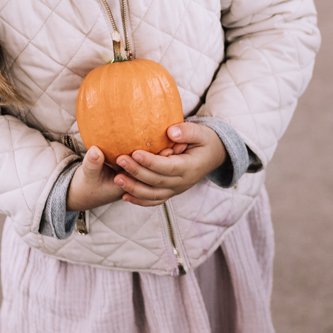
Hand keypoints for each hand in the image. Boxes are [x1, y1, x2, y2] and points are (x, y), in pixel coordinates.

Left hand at [67, 123, 225, 210]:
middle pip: (157, 181)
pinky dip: (139, 200)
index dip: (151, 162)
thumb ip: (187, 132)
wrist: (214, 156)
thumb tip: (170, 132)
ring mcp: (176, 190)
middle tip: (120, 160)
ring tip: (118, 179)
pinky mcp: (171, 192)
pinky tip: (124, 196)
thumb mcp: (202, 132)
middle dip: (137, 172)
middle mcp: (183, 182)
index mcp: (190, 167)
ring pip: (153, 195)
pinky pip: (154, 200)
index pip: (168, 167)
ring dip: (134, 189)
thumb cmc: (206, 141)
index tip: (135, 153)